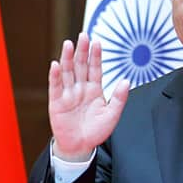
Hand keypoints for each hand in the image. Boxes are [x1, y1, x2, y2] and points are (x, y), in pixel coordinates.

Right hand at [48, 33, 128, 160]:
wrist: (80, 147)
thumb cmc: (96, 132)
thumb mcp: (112, 115)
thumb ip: (119, 98)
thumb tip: (126, 81)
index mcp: (94, 89)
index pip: (95, 68)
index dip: (96, 55)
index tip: (97, 42)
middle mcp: (80, 88)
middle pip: (80, 65)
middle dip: (82, 51)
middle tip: (83, 35)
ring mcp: (68, 94)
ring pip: (67, 72)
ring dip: (67, 58)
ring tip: (68, 44)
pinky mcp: (57, 102)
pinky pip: (55, 86)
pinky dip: (55, 76)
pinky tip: (56, 65)